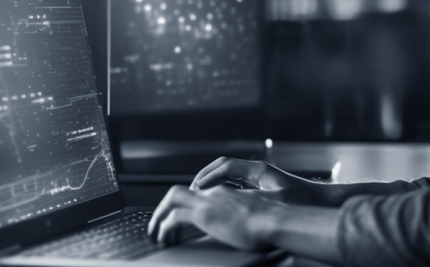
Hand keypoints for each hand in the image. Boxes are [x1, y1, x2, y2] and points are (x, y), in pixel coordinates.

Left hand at [147, 183, 283, 249]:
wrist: (275, 221)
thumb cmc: (272, 223)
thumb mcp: (254, 217)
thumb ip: (242, 218)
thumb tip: (242, 228)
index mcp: (225, 193)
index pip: (197, 194)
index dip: (185, 205)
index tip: (179, 217)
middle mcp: (213, 193)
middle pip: (179, 192)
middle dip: (165, 206)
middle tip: (159, 221)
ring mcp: (207, 202)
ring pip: (171, 200)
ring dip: (160, 215)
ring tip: (155, 231)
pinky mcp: (203, 214)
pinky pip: (174, 217)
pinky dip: (164, 226)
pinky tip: (162, 237)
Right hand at [191, 157, 330, 205]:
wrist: (325, 202)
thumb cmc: (305, 202)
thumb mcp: (274, 202)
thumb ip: (250, 200)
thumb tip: (228, 201)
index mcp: (259, 170)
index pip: (225, 166)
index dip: (207, 177)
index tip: (196, 189)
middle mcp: (258, 171)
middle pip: (224, 168)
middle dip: (206, 178)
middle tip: (193, 191)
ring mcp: (261, 178)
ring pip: (230, 175)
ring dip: (214, 183)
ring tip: (202, 196)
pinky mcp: (265, 187)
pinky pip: (237, 183)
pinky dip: (225, 189)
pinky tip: (222, 202)